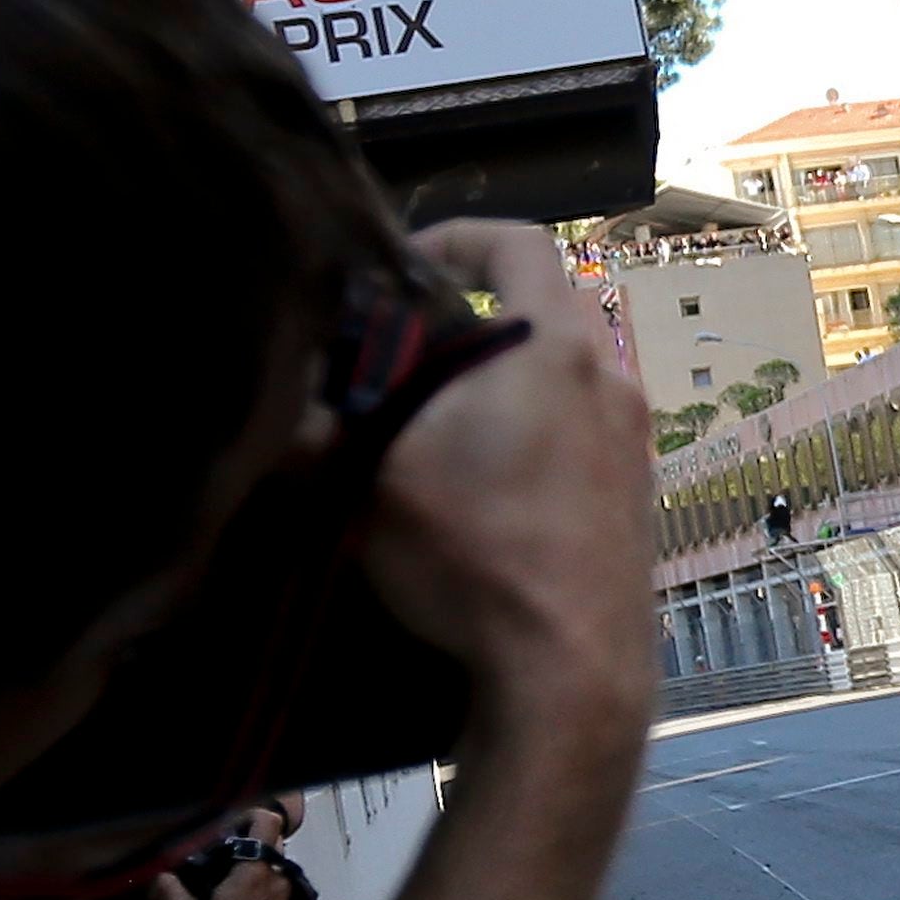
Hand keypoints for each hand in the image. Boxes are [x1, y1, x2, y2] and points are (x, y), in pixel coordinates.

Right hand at [360, 224, 656, 743]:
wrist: (570, 664)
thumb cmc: (477, 552)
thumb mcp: (371, 480)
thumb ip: (311, 426)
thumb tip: (265, 404)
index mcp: (556, 346)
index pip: (518, 242)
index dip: (456, 236)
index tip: (403, 262)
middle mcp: (611, 376)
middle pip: (539, 310)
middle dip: (466, 321)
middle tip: (398, 356)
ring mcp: (632, 437)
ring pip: (558, 377)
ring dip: (493, 385)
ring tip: (424, 427)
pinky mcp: (634, 492)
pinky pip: (576, 433)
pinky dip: (524, 434)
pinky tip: (474, 487)